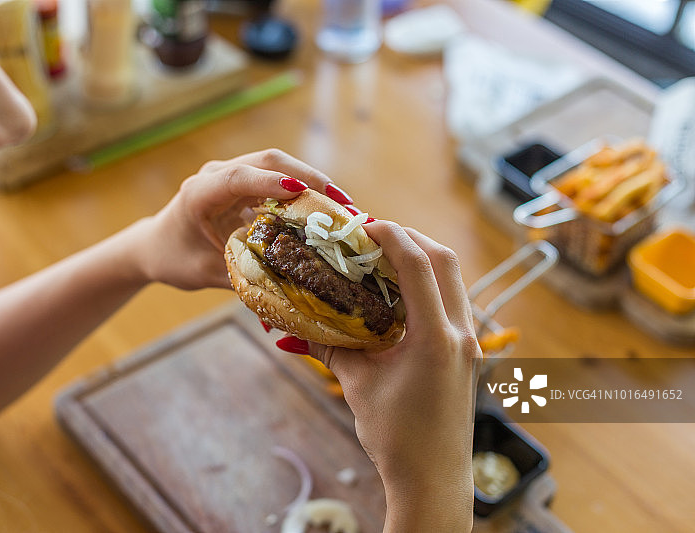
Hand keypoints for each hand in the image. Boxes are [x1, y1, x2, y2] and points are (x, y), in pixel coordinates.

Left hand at [134, 149, 354, 289]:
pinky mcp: (246, 182)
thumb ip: (241, 273)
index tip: (300, 191)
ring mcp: (234, 175)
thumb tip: (287, 283)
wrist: (155, 245)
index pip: (237, 178)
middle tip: (343, 206)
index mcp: (199, 193)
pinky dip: (305, 191)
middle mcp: (217, 175)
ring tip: (345, 208)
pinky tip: (328, 211)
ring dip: (313, 183)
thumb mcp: (205, 272)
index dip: (269, 182)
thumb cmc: (174, 259)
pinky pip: (280, 179)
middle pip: (268, 162)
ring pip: (279, 166)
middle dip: (308, 179)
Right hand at [279, 222, 480, 530]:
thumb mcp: (359, 385)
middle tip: (373, 236)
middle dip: (410, 238)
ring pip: (454, 278)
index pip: (419, 266)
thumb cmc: (397, 438)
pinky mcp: (468, 352)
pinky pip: (453, 300)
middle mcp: (461, 333)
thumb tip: (296, 325)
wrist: (433, 479)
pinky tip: (400, 292)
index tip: (364, 225)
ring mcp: (470, 342)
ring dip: (422, 258)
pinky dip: (429, 284)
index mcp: (436, 338)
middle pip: (445, 261)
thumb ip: (331, 347)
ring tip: (384, 258)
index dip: (392, 236)